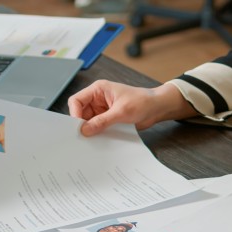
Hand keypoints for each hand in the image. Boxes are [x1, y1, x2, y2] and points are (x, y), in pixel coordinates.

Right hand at [68, 81, 196, 135]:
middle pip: (80, 113)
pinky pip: (98, 127)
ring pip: (88, 121)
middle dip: (81, 124)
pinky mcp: (108, 119)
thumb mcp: (121, 112)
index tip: (78, 127)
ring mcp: (102, 110)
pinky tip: (99, 140)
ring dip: (90, 130)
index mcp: (98, 90)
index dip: (74, 114)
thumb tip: (85, 130)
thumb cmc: (142, 102)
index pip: (76, 100)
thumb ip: (102, 121)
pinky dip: (97, 133)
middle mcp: (98, 99)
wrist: (157, 108)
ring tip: (92, 140)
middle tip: (83, 137)